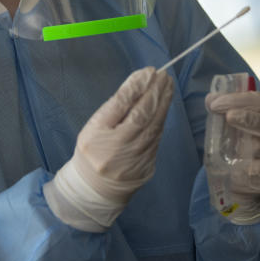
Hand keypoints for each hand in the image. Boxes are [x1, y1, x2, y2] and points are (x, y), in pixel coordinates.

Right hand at [45, 67, 174, 230]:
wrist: (94, 188)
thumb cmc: (91, 151)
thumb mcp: (94, 127)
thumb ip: (114, 108)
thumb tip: (138, 85)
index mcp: (98, 135)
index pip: (120, 105)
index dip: (136, 86)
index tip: (148, 72)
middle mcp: (117, 147)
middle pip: (141, 115)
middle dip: (154, 92)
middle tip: (163, 76)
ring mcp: (134, 158)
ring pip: (153, 126)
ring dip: (163, 104)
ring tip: (168, 86)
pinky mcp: (147, 165)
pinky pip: (156, 138)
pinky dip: (161, 120)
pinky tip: (164, 107)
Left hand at [205, 90, 259, 193]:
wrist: (258, 179)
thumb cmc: (247, 147)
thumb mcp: (235, 128)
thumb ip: (225, 112)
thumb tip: (210, 99)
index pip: (259, 101)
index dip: (237, 100)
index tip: (214, 104)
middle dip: (249, 118)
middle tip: (229, 117)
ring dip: (250, 149)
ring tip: (237, 153)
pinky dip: (254, 168)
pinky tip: (246, 170)